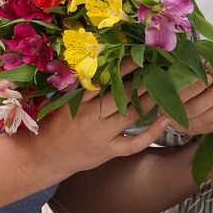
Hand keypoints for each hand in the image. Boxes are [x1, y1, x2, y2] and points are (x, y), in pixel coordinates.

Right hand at [27, 59, 167, 174]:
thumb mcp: (67, 102)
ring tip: (164, 88)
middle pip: (121, 96)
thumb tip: (109, 67)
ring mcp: (101, 135)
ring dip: (149, 101)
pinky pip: (134, 143)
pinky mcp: (109, 151)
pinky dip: (151, 133)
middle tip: (159, 70)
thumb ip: (86, 89)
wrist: (46, 155)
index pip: (105, 80)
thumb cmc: (58, 125)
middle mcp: (91, 117)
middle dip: (142, 82)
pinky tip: (165, 120)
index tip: (138, 56)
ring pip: (130, 115)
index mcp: (80, 101)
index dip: (124, 68)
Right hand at [172, 67, 212, 136]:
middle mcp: (171, 116)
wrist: (169, 101)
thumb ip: (192, 71)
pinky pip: (209, 128)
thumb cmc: (175, 83)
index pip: (179, 95)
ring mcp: (183, 126)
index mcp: (164, 98)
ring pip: (204, 119)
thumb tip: (209, 67)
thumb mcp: (178, 74)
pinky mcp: (193, 132)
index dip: (194, 88)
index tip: (210, 78)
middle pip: (194, 108)